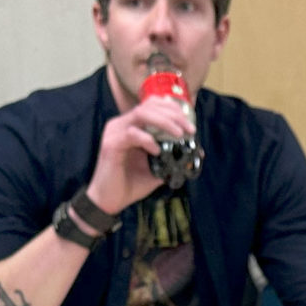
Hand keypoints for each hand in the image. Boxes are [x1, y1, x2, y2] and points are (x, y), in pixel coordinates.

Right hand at [86, 89, 194, 216]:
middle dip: (173, 115)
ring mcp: (115, 132)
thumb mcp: (157, 168)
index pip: (152, 104)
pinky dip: (147, 140)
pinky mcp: (111, 144)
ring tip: (178, 135)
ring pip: (141, 114)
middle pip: (149, 106)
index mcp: (131, 125)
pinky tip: (157, 151)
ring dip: (164, 122)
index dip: (172, 109)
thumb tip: (196, 154)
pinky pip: (132, 134)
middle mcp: (122, 124)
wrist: (109, 201)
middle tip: (189, 130)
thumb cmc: (130, 183)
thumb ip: (172, 157)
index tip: (189, 124)